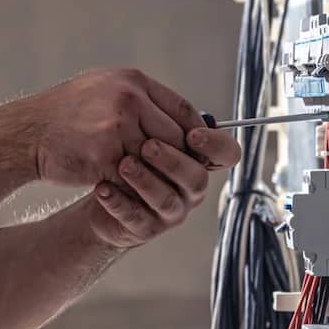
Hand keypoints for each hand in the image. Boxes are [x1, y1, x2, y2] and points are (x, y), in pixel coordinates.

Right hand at [24, 68, 226, 187]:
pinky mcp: (104, 155)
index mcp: (133, 82)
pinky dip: (133, 187)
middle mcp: (128, 99)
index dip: (195, 132)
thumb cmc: (67, 113)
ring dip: (154, 174)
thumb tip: (181, 119)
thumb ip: (142, 100)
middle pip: (175, 137)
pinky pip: (132, 178)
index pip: (182, 109)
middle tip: (175, 172)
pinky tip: (129, 190)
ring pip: (156, 160)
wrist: (26, 132)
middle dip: (176, 158)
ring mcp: (116, 127)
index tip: (199, 148)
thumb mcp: (107, 89)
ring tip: (150, 182)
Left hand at [87, 128, 240, 247]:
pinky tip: (103, 187)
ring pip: (166, 200)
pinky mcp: (145, 228)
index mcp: (197, 162)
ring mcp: (170, 211)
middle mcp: (190, 189)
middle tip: (148, 146)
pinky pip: (135, 217)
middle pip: (195, 178)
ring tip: (124, 164)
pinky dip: (119, 202)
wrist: (101, 189)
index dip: (216, 146)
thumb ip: (163, 120)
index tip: (193, 135)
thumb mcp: (148, 132)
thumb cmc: (130, 156)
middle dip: (173, 161)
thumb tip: (162, 100)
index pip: (226, 154)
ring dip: (146, 181)